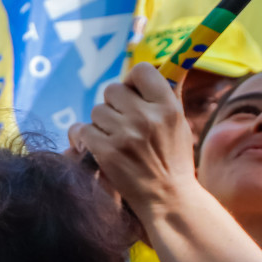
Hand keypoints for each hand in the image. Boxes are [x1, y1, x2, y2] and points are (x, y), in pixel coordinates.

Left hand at [69, 62, 195, 217]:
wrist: (168, 198)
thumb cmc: (172, 159)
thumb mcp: (179, 123)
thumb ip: (167, 94)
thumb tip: (170, 63)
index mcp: (168, 106)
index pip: (141, 70)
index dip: (132, 82)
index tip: (133, 95)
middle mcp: (146, 117)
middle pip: (112, 90)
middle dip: (114, 106)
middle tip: (123, 124)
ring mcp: (125, 135)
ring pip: (96, 111)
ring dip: (100, 124)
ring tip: (116, 140)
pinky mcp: (105, 152)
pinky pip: (82, 130)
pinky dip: (86, 140)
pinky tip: (100, 150)